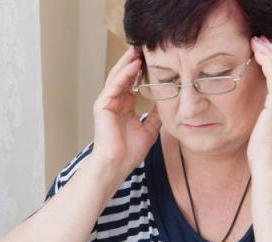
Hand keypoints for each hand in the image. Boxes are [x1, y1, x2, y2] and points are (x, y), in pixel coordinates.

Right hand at [91, 47, 160, 173]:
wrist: (117, 165)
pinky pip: (114, 85)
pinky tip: (134, 64)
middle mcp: (114, 101)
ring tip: (139, 49)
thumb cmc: (130, 151)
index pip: (132, 81)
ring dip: (128, 62)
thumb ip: (156, 114)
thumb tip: (168, 102)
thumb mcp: (151, 128)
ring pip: (118, 76)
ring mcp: (107, 102)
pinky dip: (124, 74)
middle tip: (145, 46)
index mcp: (124, 105)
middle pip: (124, 75)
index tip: (155, 57)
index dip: (142, 69)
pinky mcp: (102, 106)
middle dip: (133, 60)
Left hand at [246, 36, 271, 170]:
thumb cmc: (265, 158)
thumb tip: (260, 117)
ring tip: (256, 42)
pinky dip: (267, 63)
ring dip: (269, 53)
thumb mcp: (268, 134)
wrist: (270, 169)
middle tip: (260, 41)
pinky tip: (257, 55)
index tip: (265, 53)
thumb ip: (268, 121)